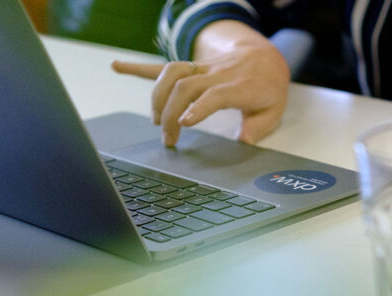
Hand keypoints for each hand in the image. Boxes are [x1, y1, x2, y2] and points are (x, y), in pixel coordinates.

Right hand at [112, 39, 289, 146]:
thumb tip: (244, 140)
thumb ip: (259, 126)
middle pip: (186, 86)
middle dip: (171, 112)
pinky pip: (163, 65)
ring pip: (172, 73)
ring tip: (155, 121)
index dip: (198, 108)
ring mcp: (202, 68)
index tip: (183, 123)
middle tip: (169, 139)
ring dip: (158, 96)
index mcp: (239, 86)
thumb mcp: (274, 110)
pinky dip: (138, 67)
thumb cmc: (268, 88)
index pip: (214, 94)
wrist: (265, 58)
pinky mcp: (192, 67)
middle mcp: (217, 74)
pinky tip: (117, 67)